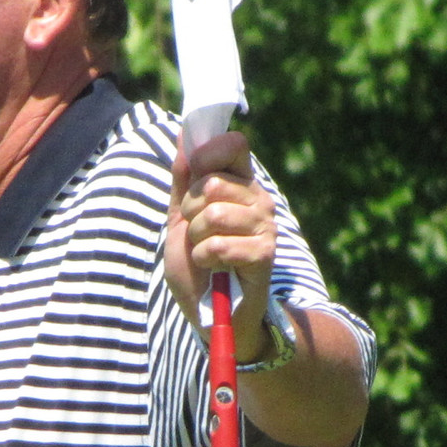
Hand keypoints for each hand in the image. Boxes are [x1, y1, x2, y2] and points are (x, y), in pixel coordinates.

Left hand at [164, 128, 274, 360]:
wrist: (210, 311)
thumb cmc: (197, 264)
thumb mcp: (181, 217)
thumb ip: (183, 178)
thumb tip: (183, 135)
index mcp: (241, 184)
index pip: (233, 144)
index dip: (206, 156)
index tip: (194, 179)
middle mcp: (259, 199)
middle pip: (211, 184)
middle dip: (190, 212)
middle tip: (198, 233)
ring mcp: (265, 226)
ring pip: (213, 215)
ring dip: (197, 240)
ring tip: (206, 254)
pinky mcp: (264, 254)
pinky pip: (218, 245)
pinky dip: (204, 260)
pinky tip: (215, 269)